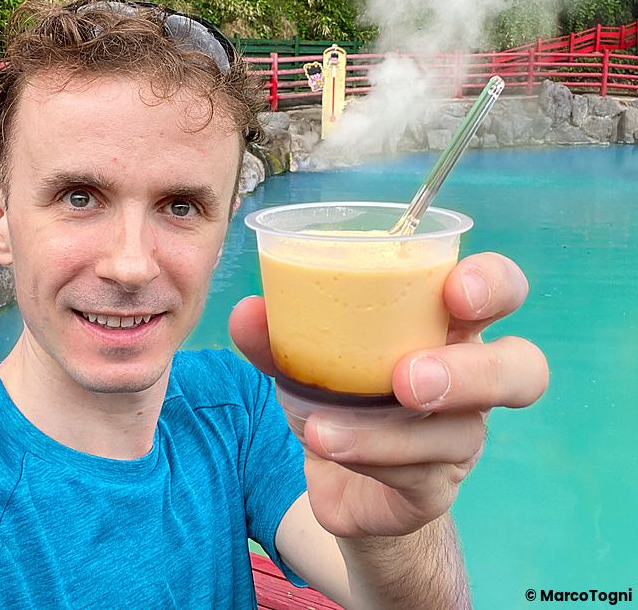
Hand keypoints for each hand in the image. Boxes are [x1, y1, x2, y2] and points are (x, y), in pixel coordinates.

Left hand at [229, 252, 548, 538]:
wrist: (342, 476)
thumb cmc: (342, 391)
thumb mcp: (312, 355)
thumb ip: (281, 333)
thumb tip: (248, 311)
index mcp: (448, 324)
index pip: (501, 290)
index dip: (494, 285)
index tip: (455, 289)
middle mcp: (472, 378)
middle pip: (522, 368)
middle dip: (473, 371)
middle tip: (409, 377)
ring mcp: (462, 437)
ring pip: (460, 434)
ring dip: (387, 430)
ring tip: (322, 425)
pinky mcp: (435, 487)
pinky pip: (414, 475)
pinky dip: (363, 456)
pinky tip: (323, 443)